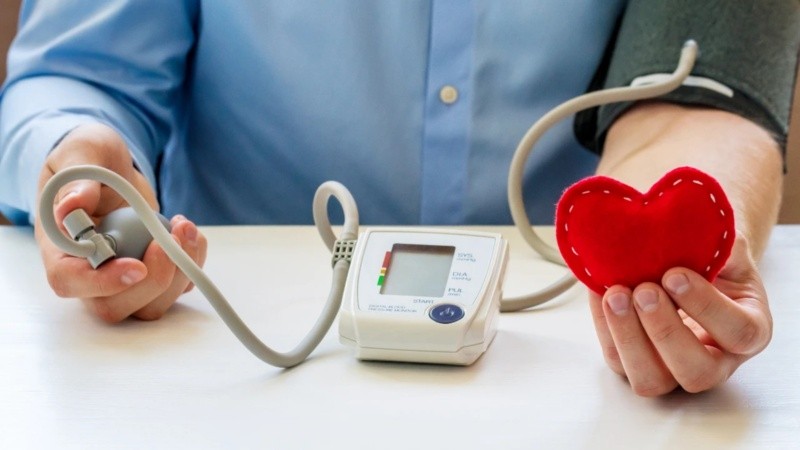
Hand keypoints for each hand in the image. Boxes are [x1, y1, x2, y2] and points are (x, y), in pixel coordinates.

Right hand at [35, 123, 207, 321]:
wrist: (114, 168)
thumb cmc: (90, 160)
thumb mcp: (82, 154)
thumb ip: (78, 179)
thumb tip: (74, 206)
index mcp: (60, 246)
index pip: (68, 281)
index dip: (101, 283)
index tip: (137, 267)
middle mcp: (88, 271)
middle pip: (114, 307)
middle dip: (154, 279)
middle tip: (170, 240)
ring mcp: (121, 278)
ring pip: (151, 305)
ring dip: (180, 272)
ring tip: (183, 227)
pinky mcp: (152, 274)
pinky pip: (177, 287)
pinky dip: (192, 262)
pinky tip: (187, 231)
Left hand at [588, 233, 771, 395]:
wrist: (688, 269)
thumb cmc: (711, 262)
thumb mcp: (725, 248)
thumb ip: (717, 243)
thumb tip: (689, 228)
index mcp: (748, 331)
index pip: (737, 333)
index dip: (705, 306)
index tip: (675, 274)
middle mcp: (715, 360)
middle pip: (695, 371)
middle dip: (664, 330)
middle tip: (643, 290)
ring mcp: (673, 369)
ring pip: (651, 379)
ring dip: (628, 337)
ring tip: (615, 295)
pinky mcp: (638, 364)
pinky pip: (617, 360)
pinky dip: (604, 326)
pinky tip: (599, 293)